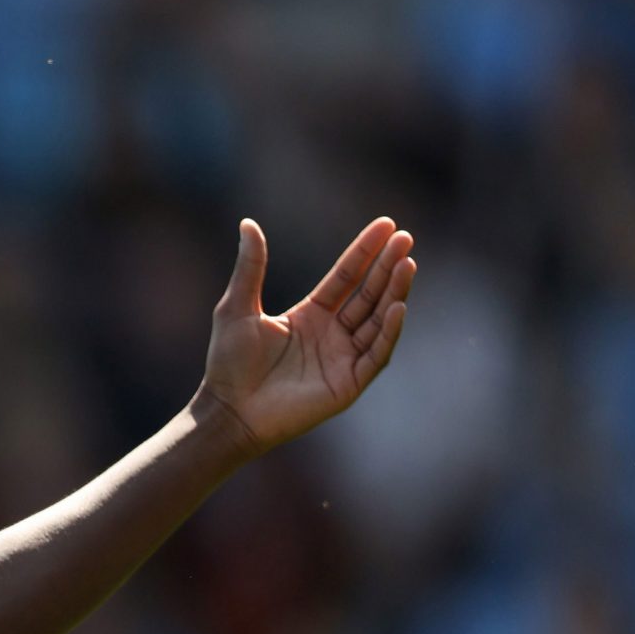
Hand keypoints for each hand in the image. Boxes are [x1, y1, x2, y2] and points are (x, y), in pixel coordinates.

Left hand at [194, 217, 415, 457]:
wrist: (228, 410)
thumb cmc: (228, 363)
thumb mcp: (237, 307)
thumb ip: (250, 267)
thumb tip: (248, 223)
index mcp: (311, 315)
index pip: (346, 277)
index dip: (366, 252)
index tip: (387, 225)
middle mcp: (332, 334)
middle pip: (368, 294)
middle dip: (387, 267)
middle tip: (406, 238)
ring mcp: (342, 358)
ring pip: (377, 320)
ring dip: (393, 293)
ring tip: (406, 265)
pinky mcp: (347, 384)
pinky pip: (375, 355)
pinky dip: (387, 332)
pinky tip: (397, 307)